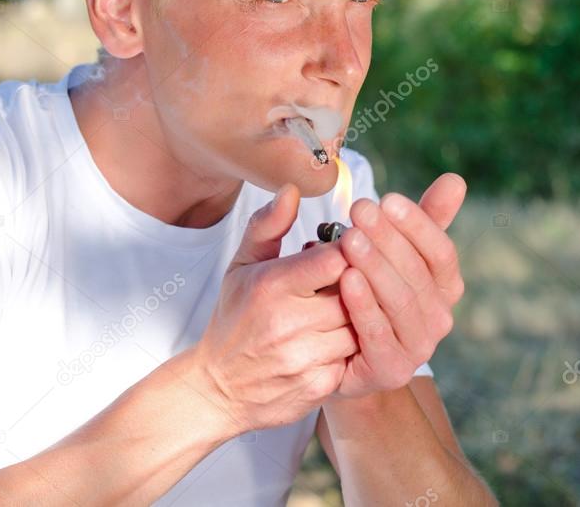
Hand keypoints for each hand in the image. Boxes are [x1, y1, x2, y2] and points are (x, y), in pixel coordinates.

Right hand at [192, 184, 358, 432]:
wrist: (218, 389)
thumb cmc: (234, 319)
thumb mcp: (241, 266)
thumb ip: (268, 225)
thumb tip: (292, 189)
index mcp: (271, 286)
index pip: (336, 258)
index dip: (351, 251)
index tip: (351, 249)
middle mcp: (288, 322)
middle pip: (355, 292)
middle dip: (359, 283)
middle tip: (353, 279)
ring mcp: (304, 357)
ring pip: (361, 325)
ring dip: (360, 316)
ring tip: (346, 309)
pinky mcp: (319, 386)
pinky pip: (356, 357)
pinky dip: (353, 348)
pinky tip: (339, 341)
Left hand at [333, 173, 466, 397]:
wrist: (338, 352)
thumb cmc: (367, 290)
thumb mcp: (393, 251)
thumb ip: (425, 219)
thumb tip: (456, 180)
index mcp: (446, 287)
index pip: (441, 252)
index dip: (417, 225)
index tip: (387, 199)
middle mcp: (440, 319)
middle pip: (418, 274)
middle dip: (388, 239)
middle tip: (360, 210)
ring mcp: (418, 348)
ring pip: (400, 301)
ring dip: (375, 267)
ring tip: (350, 238)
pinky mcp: (391, 370)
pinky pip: (378, 334)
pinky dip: (363, 305)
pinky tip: (346, 279)